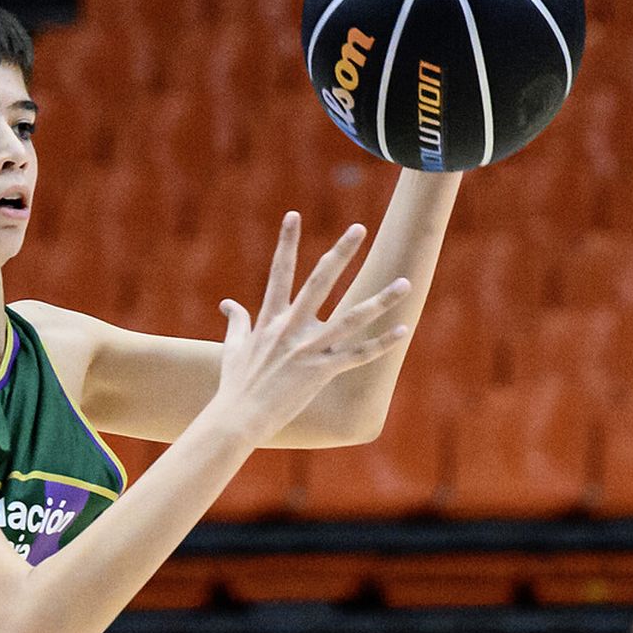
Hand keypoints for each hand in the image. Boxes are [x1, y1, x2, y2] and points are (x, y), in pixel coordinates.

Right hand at [213, 214, 410, 443]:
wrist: (237, 418)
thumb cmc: (235, 385)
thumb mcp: (232, 348)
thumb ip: (237, 321)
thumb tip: (228, 303)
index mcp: (270, 319)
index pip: (279, 272)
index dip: (286, 242)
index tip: (293, 214)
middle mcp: (291, 328)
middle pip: (320, 282)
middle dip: (340, 253)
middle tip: (358, 228)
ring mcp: (307, 349)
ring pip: (351, 318)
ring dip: (380, 300)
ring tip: (404, 282)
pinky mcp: (320, 372)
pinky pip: (357, 355)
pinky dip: (381, 344)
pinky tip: (402, 331)